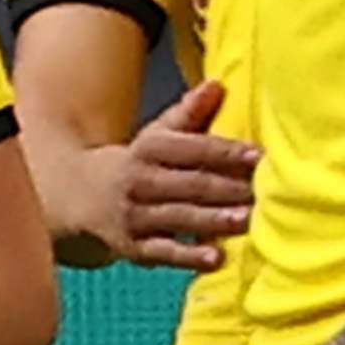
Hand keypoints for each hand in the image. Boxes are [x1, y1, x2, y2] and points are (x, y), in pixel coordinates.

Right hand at [112, 75, 253, 272]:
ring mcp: (135, 216)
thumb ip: (189, 113)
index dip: (227, 152)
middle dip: (229, 188)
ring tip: (248, 220)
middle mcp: (139, 181)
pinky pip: (164, 252)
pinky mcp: (133, 247)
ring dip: (215, 219)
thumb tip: (217, 85)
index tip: (260, 156)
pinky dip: (189, 257)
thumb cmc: (137, 163)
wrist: (78, 195)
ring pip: (181, 217)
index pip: (194, 148)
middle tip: (265, 193)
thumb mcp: (156, 135)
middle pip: (192, 184)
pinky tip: (216, 260)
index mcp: (149, 148)